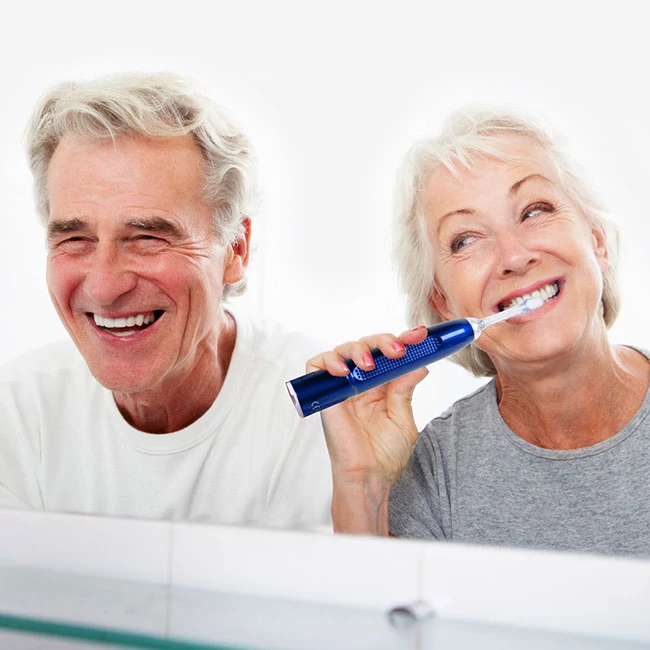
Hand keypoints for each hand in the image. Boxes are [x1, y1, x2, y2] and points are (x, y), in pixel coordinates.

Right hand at [307, 326, 428, 532]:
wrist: (369, 477)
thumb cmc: (385, 455)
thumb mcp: (402, 417)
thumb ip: (405, 389)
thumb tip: (419, 364)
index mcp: (381, 385)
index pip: (389, 354)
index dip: (403, 340)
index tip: (419, 336)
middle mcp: (361, 382)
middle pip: (367, 345)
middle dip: (384, 341)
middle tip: (398, 350)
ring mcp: (342, 387)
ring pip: (343, 350)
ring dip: (358, 349)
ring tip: (369, 364)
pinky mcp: (325, 395)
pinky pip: (317, 367)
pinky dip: (328, 361)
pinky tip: (343, 370)